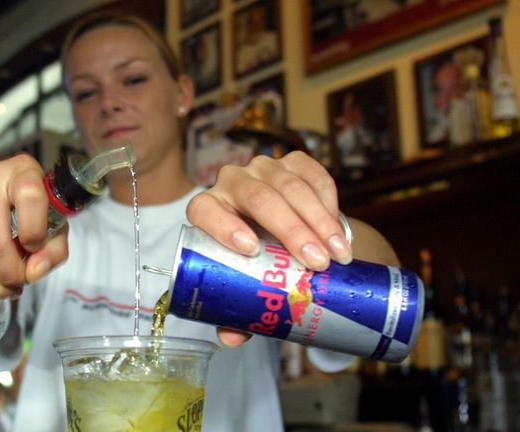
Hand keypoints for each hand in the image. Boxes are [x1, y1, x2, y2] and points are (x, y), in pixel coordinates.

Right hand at [0, 154, 68, 298]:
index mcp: (22, 171)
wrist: (2, 197)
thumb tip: (33, 272)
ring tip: (5, 288)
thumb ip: (54, 249)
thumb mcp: (56, 224)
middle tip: (20, 282)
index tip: (35, 247)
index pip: (29, 197)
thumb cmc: (35, 211)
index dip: (34, 231)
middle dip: (9, 273)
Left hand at [186, 152, 353, 346]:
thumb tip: (231, 338)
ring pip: (290, 187)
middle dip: (291, 230)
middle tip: (316, 264)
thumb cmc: (255, 261)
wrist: (284, 231)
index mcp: (207, 209)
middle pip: (258, 198)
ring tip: (338, 255)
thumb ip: (235, 308)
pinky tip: (339, 231)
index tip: (251, 250)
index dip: (224, 226)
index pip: (204, 209)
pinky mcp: (292, 161)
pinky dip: (329, 203)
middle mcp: (231, 182)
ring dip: (318, 222)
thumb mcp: (244, 280)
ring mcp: (262, 167)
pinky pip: (313, 175)